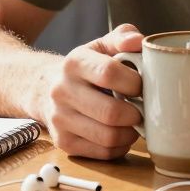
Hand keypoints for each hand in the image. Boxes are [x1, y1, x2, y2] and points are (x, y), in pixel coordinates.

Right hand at [39, 24, 143, 159]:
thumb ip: (122, 37)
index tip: (141, 85)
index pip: (109, 73)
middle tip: (143, 108)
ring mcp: (60, 119)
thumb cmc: (85, 67)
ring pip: (108, 137)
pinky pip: (103, 152)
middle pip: (110, 112)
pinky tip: (121, 133)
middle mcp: (62, 91)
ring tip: (134, 122)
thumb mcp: (100, 46)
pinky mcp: (64, 143)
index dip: (134, 82)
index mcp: (74, 63)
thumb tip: (139, 41)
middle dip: (136, 113)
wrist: (46, 88)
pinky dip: (120, 146)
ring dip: (130, 133)